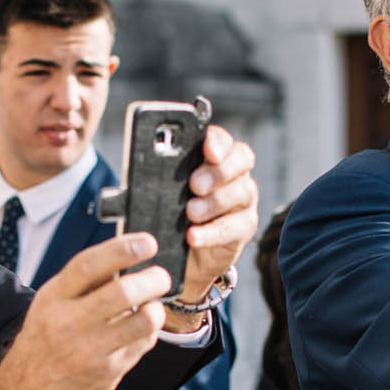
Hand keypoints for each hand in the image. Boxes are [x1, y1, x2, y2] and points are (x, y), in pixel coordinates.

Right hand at [0, 234, 173, 389]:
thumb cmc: (43, 342)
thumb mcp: (51, 305)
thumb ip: (84, 283)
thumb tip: (125, 252)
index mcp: (54, 299)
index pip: (89, 265)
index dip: (122, 249)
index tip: (148, 243)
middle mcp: (69, 324)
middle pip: (123, 293)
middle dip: (152, 279)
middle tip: (162, 277)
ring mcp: (90, 351)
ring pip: (142, 322)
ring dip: (156, 309)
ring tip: (154, 306)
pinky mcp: (108, 373)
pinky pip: (142, 345)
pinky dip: (148, 334)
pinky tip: (139, 332)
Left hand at [178, 125, 259, 304]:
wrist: (183, 250)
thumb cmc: (172, 211)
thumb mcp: (163, 190)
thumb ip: (163, 175)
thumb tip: (145, 169)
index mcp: (215, 156)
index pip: (223, 139)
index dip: (218, 143)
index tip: (208, 151)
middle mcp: (235, 173)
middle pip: (240, 161)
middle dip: (217, 172)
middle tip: (195, 185)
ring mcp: (243, 199)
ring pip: (242, 192)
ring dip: (214, 202)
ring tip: (191, 213)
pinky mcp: (244, 226)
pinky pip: (236, 227)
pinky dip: (213, 232)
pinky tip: (194, 236)